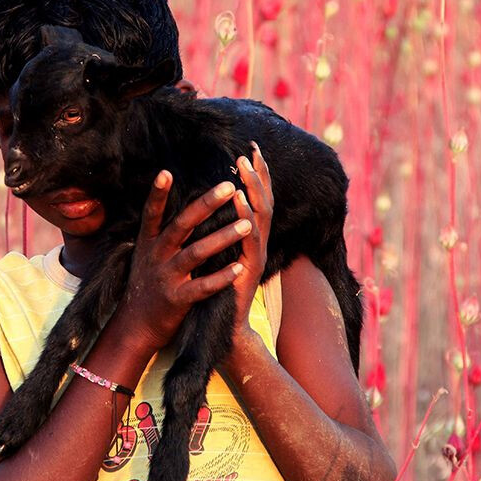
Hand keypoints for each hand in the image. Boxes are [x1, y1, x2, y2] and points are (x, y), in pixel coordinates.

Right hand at [116, 169, 255, 351]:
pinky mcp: (176, 299)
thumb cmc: (147, 284)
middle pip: (182, 225)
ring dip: (223, 237)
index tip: (166, 171)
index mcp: (148, 243)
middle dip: (206, 205)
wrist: (136, 325)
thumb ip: (160, 233)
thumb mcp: (145, 255)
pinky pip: (202, 287)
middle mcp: (155, 256)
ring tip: (247, 224)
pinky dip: (221, 277)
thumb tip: (177, 205)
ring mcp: (166, 277)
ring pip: (196, 253)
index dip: (157, 193)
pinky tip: (239, 268)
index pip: (152, 213)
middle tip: (230, 186)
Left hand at [229, 142, 272, 333]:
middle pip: (265, 202)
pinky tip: (241, 200)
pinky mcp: (250, 269)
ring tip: (244, 168)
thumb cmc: (218, 292)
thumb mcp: (221, 257)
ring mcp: (256, 256)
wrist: (225, 328)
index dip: (257, 176)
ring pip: (261, 217)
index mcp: (249, 239)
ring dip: (254, 190)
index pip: (257, 201)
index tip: (251, 151)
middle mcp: (257, 244)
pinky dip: (246, 217)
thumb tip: (215, 210)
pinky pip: (250, 239)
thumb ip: (223, 235)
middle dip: (259, 175)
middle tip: (250, 151)